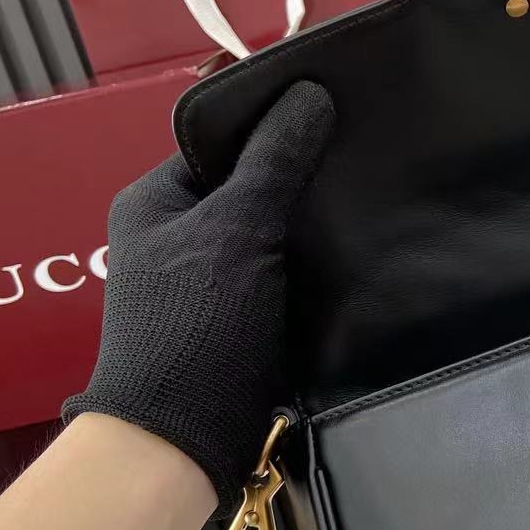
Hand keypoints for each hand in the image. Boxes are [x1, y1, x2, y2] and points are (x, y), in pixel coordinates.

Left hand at [63, 81, 334, 515]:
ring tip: (372, 202)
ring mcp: (214, 282)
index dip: (275, 127)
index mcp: (157, 201)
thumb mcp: (237, 229)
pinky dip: (319, 269)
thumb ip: (274, 163)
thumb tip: (311, 94)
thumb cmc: (198, 323)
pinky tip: (361, 255)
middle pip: (253, 187)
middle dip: (303, 179)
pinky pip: (289, 276)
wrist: (190, 434)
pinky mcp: (248, 319)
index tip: (334, 113)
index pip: (222, 142)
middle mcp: (180, 237)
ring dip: (315, 227)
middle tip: (363, 157)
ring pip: (276, 235)